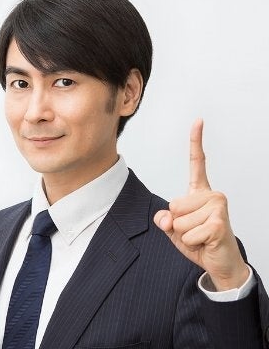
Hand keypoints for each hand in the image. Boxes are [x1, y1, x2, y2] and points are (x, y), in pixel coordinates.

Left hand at [153, 119, 248, 290]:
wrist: (220, 263)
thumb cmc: (199, 242)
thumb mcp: (174, 229)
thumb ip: (165, 220)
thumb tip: (165, 218)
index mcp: (200, 192)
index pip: (197, 163)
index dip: (196, 141)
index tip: (198, 121)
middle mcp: (212, 194)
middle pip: (173, 204)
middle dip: (177, 223)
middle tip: (195, 230)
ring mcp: (217, 206)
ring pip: (178, 221)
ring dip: (185, 234)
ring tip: (200, 236)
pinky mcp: (218, 222)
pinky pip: (187, 233)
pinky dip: (191, 243)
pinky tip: (206, 243)